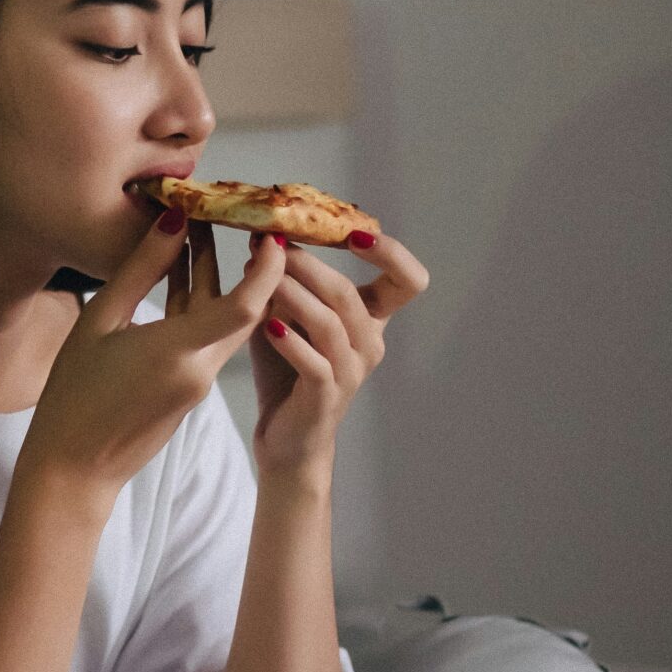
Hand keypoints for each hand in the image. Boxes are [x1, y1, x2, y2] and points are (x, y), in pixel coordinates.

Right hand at [19, 207, 283, 507]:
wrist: (74, 468)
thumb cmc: (74, 397)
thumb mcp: (99, 323)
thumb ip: (140, 272)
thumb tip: (173, 222)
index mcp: (179, 353)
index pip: (246, 306)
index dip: (268, 267)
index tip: (271, 231)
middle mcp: (200, 370)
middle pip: (243, 310)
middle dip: (245, 262)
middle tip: (234, 216)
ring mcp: (198, 383)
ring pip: (222, 322)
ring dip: (215, 279)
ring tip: (194, 232)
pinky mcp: (189, 390)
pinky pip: (204, 338)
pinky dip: (198, 304)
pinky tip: (177, 274)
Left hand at [247, 225, 429, 483]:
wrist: (287, 438)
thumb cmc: (289, 371)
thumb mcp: (288, 317)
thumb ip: (283, 282)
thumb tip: (263, 240)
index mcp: (371, 320)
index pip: (408, 280)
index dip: (391, 252)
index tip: (353, 232)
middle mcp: (370, 343)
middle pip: (352, 294)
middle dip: (312, 266)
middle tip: (276, 247)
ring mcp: (351, 372)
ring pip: (331, 324)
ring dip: (296, 295)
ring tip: (265, 279)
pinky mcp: (327, 397)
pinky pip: (315, 363)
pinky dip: (291, 341)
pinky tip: (267, 326)